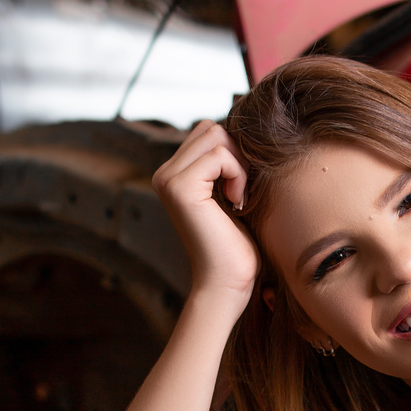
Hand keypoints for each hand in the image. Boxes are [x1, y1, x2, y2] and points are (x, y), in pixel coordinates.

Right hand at [152, 119, 259, 303]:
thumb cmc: (236, 245)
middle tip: (242, 191)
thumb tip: (245, 130)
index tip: (241, 188)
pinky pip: (220, 154)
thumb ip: (227, 163)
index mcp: (174, 174)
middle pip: (211, 128)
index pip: (209, 132)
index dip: (234, 152)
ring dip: (238, 164)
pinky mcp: (180, 187)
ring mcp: (168, 179)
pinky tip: (236, 202)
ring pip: (216, 135)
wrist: (227, 282)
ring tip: (238, 197)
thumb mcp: (232, 193)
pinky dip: (237, 175)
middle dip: (236, 154)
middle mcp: (165, 173)